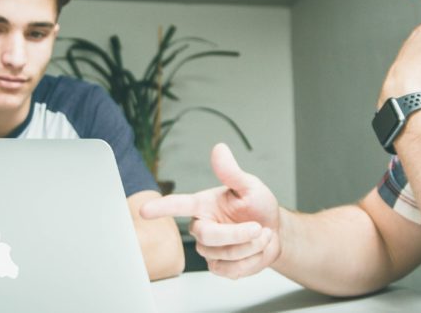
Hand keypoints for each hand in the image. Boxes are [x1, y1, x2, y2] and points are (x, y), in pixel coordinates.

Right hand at [140, 143, 280, 278]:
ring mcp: (209, 249)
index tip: (144, 211)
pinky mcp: (218, 266)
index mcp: (203, 205)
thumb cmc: (258, 207)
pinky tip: (256, 250)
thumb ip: (232, 172)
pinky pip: (231, 270)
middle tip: (258, 227)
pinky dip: (251, 261)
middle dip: (238, 234)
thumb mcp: (250, 186)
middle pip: (208, 236)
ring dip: (251, 246)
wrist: (275, 233)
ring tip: (261, 234)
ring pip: (224, 254)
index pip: (178, 205)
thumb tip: (219, 149)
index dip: (162, 208)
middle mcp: (202, 226)